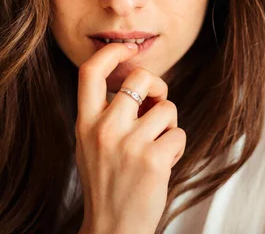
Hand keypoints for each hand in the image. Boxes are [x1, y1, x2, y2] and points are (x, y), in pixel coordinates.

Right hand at [75, 43, 185, 233]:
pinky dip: (176, 147)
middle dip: (157, 85)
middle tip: (157, 103)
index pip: (89, 71)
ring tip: (155, 148)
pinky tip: (162, 164)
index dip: (111, 52)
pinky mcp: (153, 159)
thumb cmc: (108, 182)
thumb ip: (106, 113)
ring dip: (168, 126)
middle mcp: (103, 129)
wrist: (112, 229)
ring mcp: (128, 144)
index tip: (127, 49)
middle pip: (140, 77)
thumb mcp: (91, 144)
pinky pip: (179, 134)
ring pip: (167, 108)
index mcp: (84, 123)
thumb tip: (137, 80)